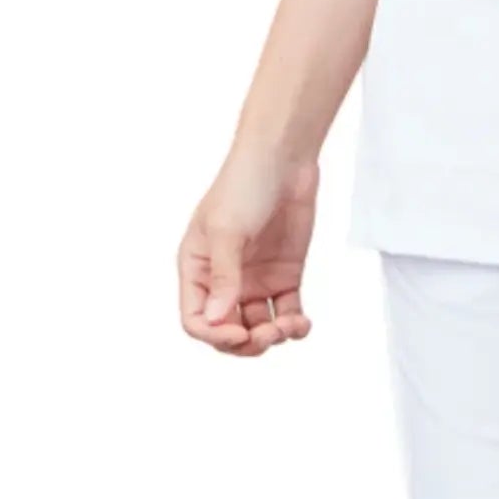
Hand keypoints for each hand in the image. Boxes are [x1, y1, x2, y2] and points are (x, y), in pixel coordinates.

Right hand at [178, 145, 319, 354]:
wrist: (283, 156)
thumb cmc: (244, 183)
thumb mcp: (227, 229)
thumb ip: (224, 276)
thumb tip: (218, 320)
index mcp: (198, 268)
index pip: (196, 319)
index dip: (215, 335)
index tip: (241, 333)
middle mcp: (224, 279)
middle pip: (227, 330)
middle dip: (245, 342)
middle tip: (267, 335)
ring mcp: (255, 278)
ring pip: (258, 326)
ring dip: (271, 337)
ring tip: (289, 327)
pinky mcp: (284, 273)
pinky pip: (286, 310)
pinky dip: (293, 324)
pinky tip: (301, 325)